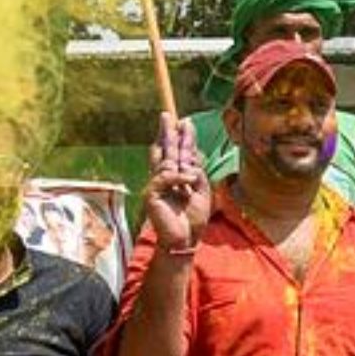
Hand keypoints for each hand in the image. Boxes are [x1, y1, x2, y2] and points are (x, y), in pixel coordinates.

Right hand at [144, 112, 209, 252]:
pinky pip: (165, 178)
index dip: (183, 139)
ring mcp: (157, 186)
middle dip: (168, 132)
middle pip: (167, 151)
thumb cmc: (193, 219)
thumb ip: (198, 175)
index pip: (179, 154)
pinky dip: (179, 178)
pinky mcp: (151, 194)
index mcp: (179, 178)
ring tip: (181, 134)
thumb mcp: (203, 192)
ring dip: (174, 145)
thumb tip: (193, 161)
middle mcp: (166, 179)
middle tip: (168, 115)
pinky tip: (188, 178)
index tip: (186, 122)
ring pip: (164, 159)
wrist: (185, 240)